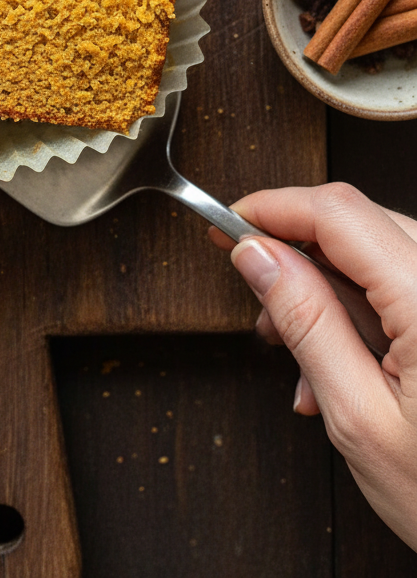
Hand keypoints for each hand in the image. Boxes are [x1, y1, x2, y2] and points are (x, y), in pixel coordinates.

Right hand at [210, 183, 416, 551]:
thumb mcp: (358, 418)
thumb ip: (307, 323)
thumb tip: (257, 256)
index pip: (338, 214)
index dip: (273, 208)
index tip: (227, 223)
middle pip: (357, 225)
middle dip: (296, 255)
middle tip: (256, 296)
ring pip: (376, 252)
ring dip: (327, 292)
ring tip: (299, 357)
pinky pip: (402, 283)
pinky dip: (362, 311)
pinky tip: (340, 366)